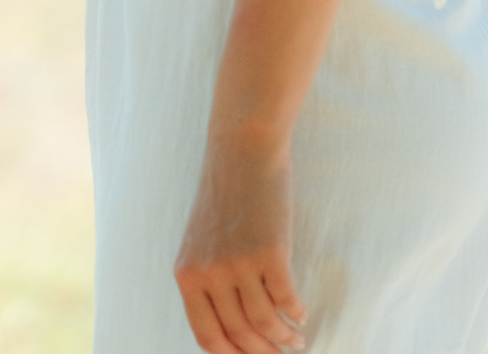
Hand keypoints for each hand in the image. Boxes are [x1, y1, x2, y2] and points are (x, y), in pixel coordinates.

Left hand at [174, 133, 308, 352]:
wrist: (240, 153)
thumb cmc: (224, 199)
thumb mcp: (201, 243)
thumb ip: (207, 280)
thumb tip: (231, 328)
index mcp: (186, 275)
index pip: (207, 337)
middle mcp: (208, 273)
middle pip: (240, 335)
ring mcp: (238, 264)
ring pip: (265, 324)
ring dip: (285, 338)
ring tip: (296, 339)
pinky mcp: (269, 252)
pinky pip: (286, 300)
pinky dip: (297, 313)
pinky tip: (301, 314)